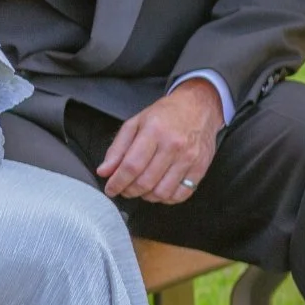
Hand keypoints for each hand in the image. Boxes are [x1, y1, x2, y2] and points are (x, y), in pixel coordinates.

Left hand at [97, 80, 222, 204]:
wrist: (199, 106)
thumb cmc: (166, 114)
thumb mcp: (136, 123)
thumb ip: (117, 148)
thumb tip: (104, 171)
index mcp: (154, 131)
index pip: (131, 166)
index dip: (117, 182)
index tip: (110, 189)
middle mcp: (173, 145)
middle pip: (145, 182)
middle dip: (129, 191)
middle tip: (124, 189)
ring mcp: (189, 158)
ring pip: (162, 192)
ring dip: (147, 196)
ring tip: (141, 188)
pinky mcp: (200, 168)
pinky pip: (181, 194)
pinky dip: (166, 198)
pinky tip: (159, 189)